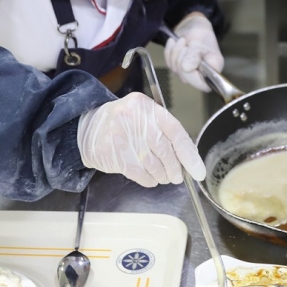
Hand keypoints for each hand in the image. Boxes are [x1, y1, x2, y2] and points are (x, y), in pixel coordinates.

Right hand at [76, 93, 205, 186]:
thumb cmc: (124, 123)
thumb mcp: (144, 116)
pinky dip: (149, 180)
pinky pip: (139, 173)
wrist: (89, 128)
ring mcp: (121, 136)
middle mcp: (134, 118)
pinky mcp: (113, 154)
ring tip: (163, 177)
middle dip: (174, 168)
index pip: (175, 131)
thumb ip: (165, 132)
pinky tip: (150, 178)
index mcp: (146, 107)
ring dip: (162, 175)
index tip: (197, 170)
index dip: (189, 154)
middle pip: (164, 150)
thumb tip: (189, 158)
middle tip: (178, 176)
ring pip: (152, 164)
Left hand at [163, 13, 223, 92]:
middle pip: (185, 77)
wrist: (192, 26)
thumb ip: (194, 57)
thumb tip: (186, 69)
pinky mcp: (179, 68)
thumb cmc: (201, 34)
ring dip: (175, 52)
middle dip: (181, 58)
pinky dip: (169, 51)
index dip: (192, 75)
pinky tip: (174, 42)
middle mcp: (202, 75)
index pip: (203, 85)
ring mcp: (189, 73)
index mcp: (213, 71)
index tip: (188, 60)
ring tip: (182, 40)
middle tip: (185, 44)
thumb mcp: (199, 43)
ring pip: (175, 70)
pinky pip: (168, 63)